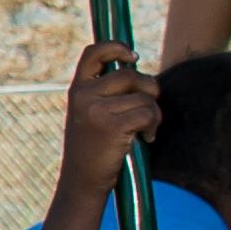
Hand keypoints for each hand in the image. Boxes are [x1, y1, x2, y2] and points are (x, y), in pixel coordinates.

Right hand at [53, 37, 155, 196]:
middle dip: (149, 90)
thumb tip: (140, 75)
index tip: (133, 58)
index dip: (116, 47)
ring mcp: (97, 110)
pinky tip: (147, 138)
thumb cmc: (91, 150)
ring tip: (147, 130)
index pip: (93, 53)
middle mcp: (84, 95)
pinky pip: (148, 113)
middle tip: (149, 111)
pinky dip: (154, 125)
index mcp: (77, 90)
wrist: (82, 182)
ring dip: (154, 114)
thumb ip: (105, 94)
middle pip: (131, 76)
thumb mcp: (88, 115)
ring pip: (144, 97)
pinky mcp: (113, 126)